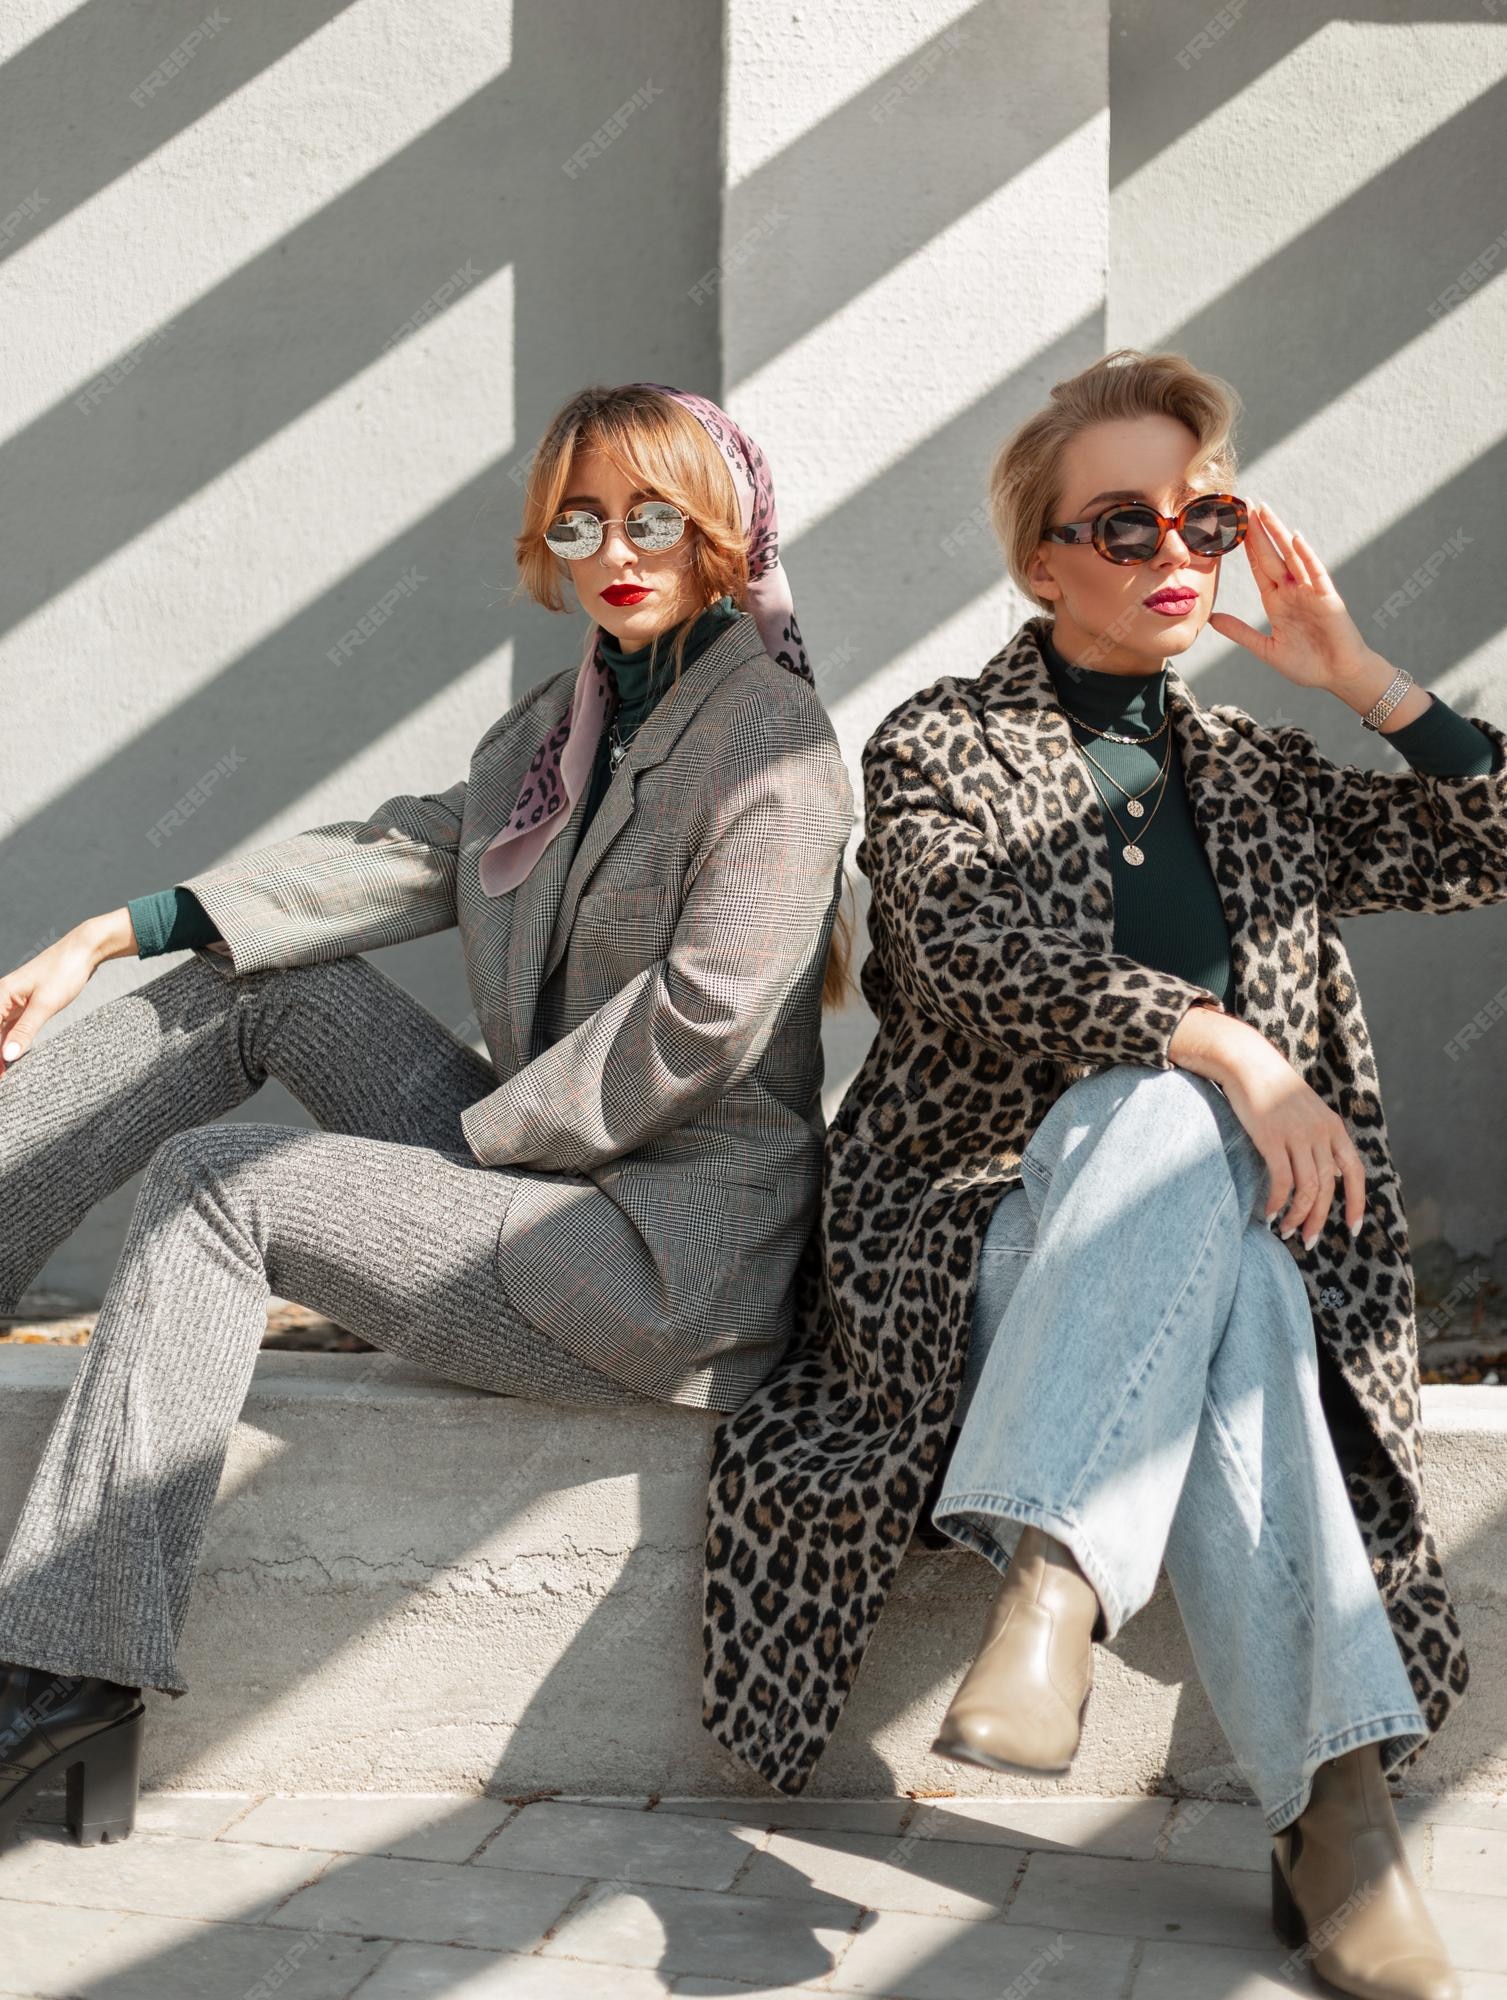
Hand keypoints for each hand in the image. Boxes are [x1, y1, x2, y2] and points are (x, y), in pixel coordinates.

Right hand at [0, 929, 102, 1076]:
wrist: (83, 950)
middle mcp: (1, 999)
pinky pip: (10, 1029)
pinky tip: (11, 1060)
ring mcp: (12, 1003)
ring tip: (3, 1076)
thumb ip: (25, 1031)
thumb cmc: (63, 971)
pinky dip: (9, 1044)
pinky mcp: (24, 1006)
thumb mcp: (46, 1004)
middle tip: (2, 1080)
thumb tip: (7, 1056)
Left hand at [1207, 501, 1370, 690]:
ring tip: (1265, 511)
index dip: (1247, 547)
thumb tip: (1212, 619)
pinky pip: (1315, 573)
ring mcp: (1310, 591)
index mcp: (1277, 601)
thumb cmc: (1307, 664)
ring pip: (1292, 556)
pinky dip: (1306, 556)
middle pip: (1272, 554)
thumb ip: (1240, 632)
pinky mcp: (1327, 598)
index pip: (1259, 567)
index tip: (1235, 526)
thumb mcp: (1266, 649)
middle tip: (1246, 504)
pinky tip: (1295, 539)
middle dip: (1259, 531)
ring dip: (1278, 534)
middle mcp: (1293, 590)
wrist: (1337, 676)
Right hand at [1213, 1029, 1366, 1248]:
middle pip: (1329, 1187)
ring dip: (1297, 1215)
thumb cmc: (1272, 1089)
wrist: (1247, 1063)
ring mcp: (1297, 1135)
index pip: (1355, 1172)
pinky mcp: (1271, 1138)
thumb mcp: (1305, 1111)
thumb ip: (1318, 1138)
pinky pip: (1281, 1181)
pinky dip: (1277, 1202)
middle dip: (1318, 1219)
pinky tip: (1269, 1213)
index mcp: (1333, 1127)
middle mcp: (1320, 1132)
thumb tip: (1324, 1173)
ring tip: (1286, 1230)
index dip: (1356, 1204)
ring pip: (1307, 1189)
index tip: (1351, 1230)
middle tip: (1307, 1241)